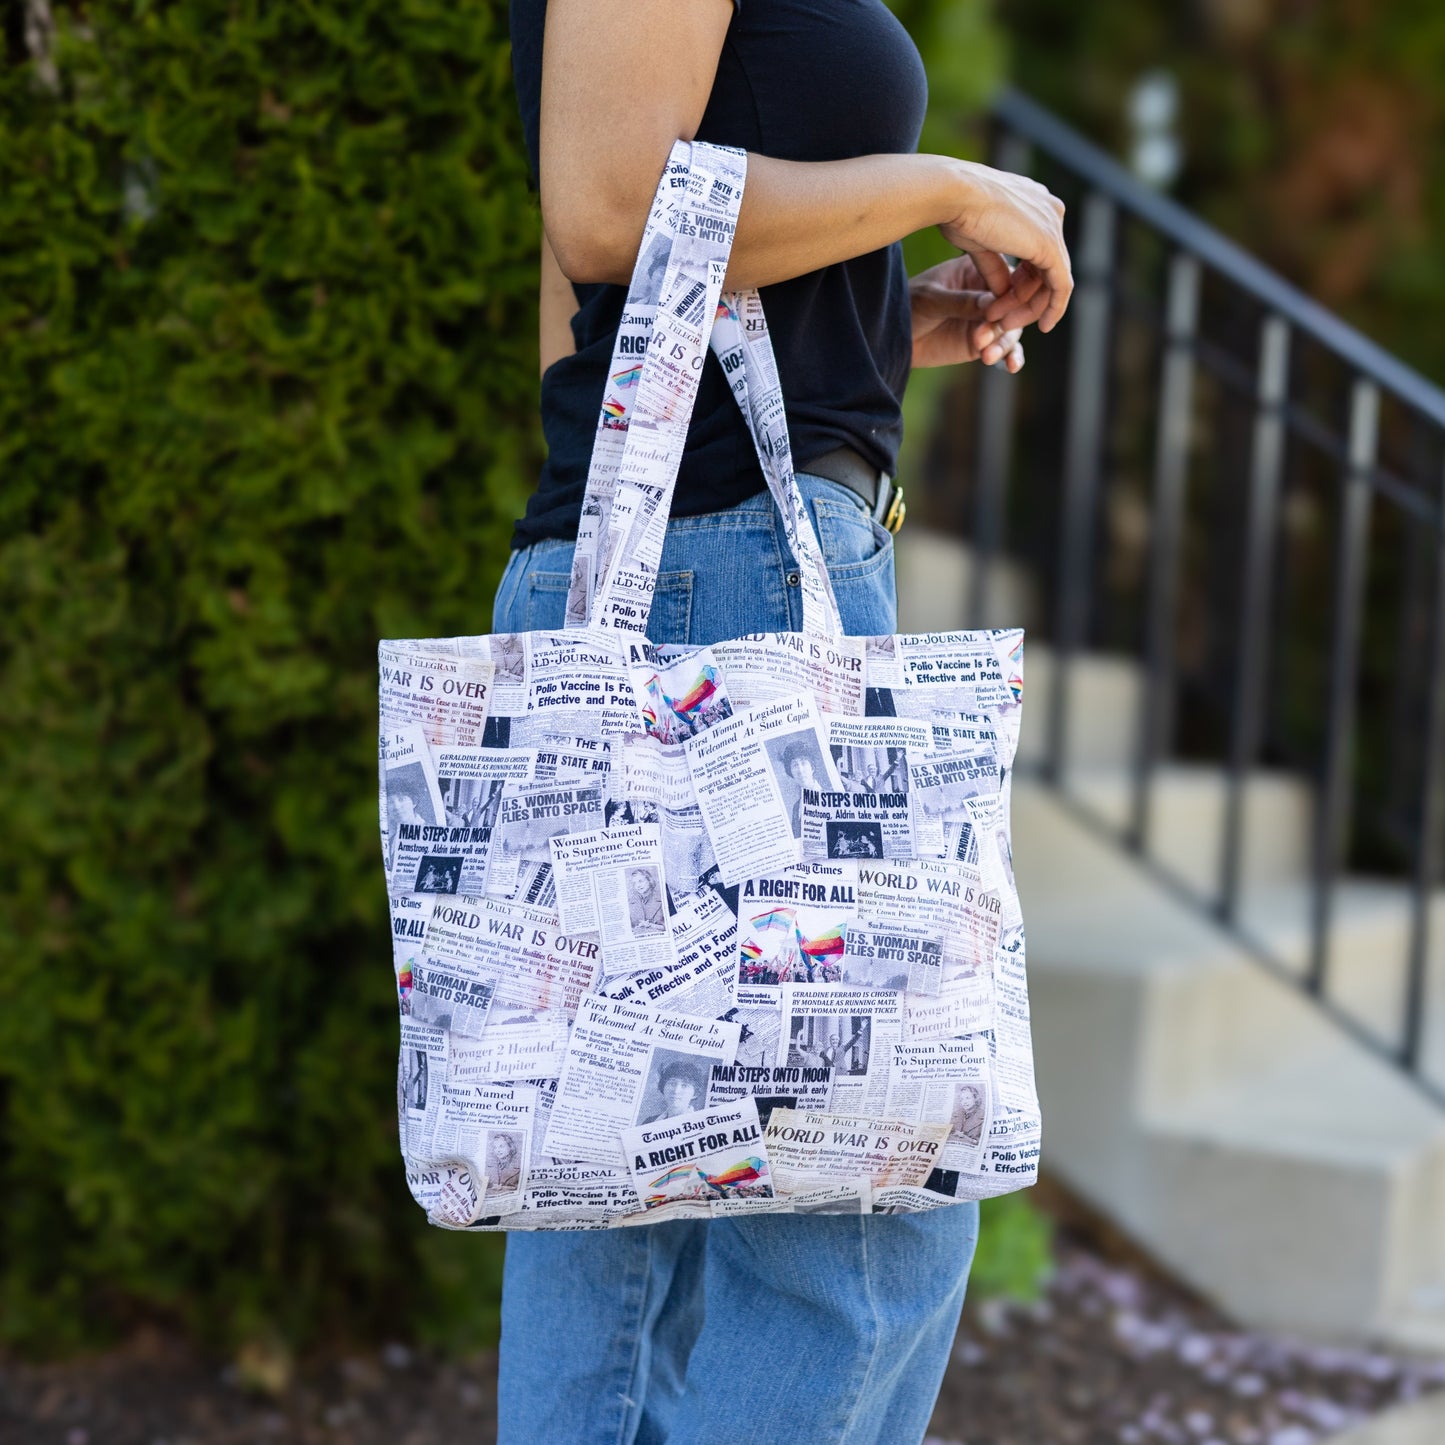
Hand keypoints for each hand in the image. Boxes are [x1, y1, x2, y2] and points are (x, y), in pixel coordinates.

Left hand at [909, 255, 1025, 371]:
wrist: (895, 336)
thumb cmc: (909, 306)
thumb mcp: (933, 300)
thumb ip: (962, 301)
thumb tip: (994, 303)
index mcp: (979, 269)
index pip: (1006, 278)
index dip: (1009, 295)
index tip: (996, 311)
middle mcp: (989, 292)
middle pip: (1014, 305)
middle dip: (1003, 324)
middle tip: (982, 338)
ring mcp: (988, 317)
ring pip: (1011, 329)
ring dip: (1003, 343)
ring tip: (985, 356)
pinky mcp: (985, 341)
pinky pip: (1006, 348)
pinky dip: (1012, 357)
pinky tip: (1012, 367)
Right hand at [938, 160, 1072, 333]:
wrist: (952, 193)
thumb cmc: (955, 210)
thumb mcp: (978, 244)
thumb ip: (995, 268)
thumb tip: (1003, 294)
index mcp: (1034, 203)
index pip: (1036, 252)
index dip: (1018, 283)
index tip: (997, 303)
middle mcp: (1050, 211)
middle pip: (1047, 268)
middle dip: (1024, 299)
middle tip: (999, 320)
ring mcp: (1053, 225)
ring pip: (1053, 280)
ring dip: (1029, 307)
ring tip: (1002, 322)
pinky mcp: (1050, 244)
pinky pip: (1061, 285)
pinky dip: (1053, 308)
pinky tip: (1043, 325)